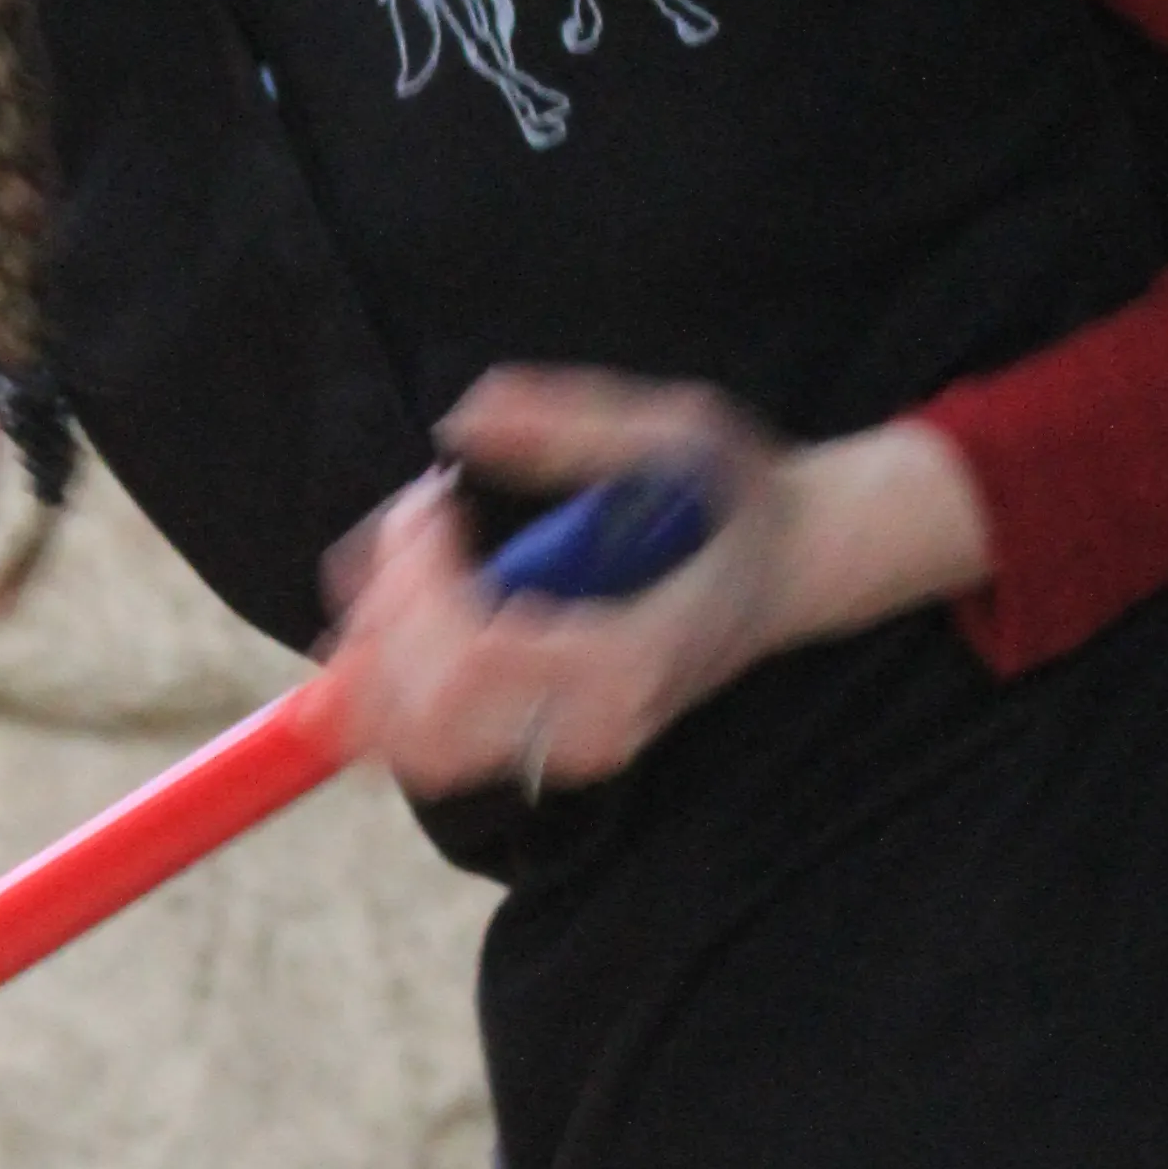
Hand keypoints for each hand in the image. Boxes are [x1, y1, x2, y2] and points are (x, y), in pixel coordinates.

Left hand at [321, 369, 995, 803]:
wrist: (793, 566)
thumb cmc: (737, 497)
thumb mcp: (676, 431)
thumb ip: (571, 422)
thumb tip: (463, 420)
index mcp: (628, 658)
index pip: (476, 654)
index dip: (420, 575)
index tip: (435, 497)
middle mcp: (595, 724)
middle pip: (426, 716)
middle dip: (385, 616)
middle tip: (414, 521)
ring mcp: (569, 747)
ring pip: (417, 746)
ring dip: (374, 660)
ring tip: (394, 563)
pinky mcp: (546, 745)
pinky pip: (435, 744)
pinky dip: (391, 685)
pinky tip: (399, 605)